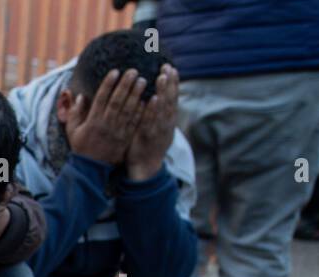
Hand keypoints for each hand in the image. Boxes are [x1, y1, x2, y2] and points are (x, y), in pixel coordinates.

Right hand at [66, 67, 145, 166]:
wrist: (90, 169)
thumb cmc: (81, 148)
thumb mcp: (72, 130)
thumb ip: (74, 113)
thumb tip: (80, 97)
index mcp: (92, 121)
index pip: (101, 98)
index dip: (108, 84)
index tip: (115, 72)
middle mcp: (105, 124)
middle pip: (117, 101)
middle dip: (125, 85)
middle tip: (134, 71)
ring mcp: (117, 132)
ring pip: (128, 110)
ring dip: (136, 95)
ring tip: (143, 81)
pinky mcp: (125, 139)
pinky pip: (134, 123)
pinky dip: (141, 111)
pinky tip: (147, 100)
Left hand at [125, 65, 178, 181]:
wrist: (145, 168)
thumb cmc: (148, 146)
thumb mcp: (156, 127)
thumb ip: (156, 113)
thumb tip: (155, 97)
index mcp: (168, 119)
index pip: (172, 98)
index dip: (173, 83)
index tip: (171, 68)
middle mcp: (166, 123)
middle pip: (170, 99)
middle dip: (170, 83)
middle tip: (168, 66)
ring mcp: (159, 129)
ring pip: (163, 108)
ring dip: (163, 91)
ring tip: (162, 76)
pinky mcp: (149, 137)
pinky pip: (151, 121)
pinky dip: (153, 110)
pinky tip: (153, 98)